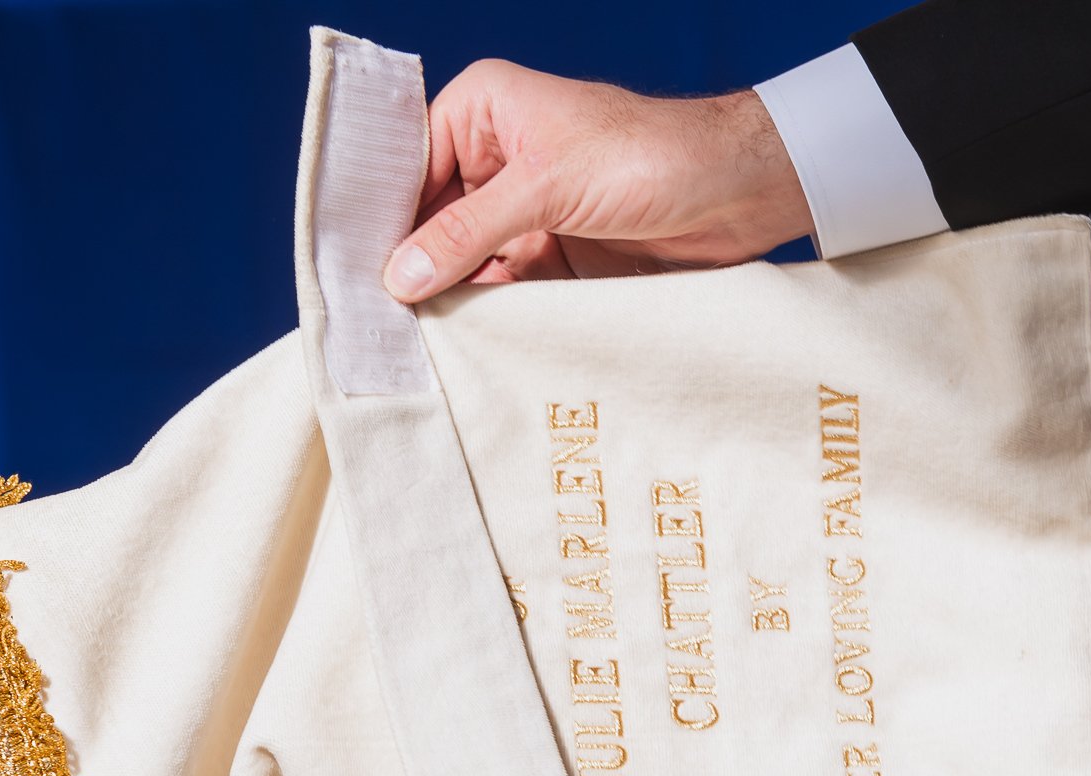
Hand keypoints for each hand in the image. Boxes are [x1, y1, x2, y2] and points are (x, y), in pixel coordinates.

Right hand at [382, 61, 813, 303]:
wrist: (740, 193)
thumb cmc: (651, 157)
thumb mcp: (548, 190)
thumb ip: (469, 234)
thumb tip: (399, 276)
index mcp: (484, 112)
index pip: (409, 167)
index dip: (382, 218)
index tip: (350, 272)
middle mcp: (498, 158)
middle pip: (432, 220)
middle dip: (411, 267)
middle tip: (373, 323)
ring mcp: (527, 211)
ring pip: (467, 261)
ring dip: (449, 299)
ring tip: (411, 344)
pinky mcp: (558, 256)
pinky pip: (508, 290)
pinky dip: (491, 318)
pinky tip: (465, 348)